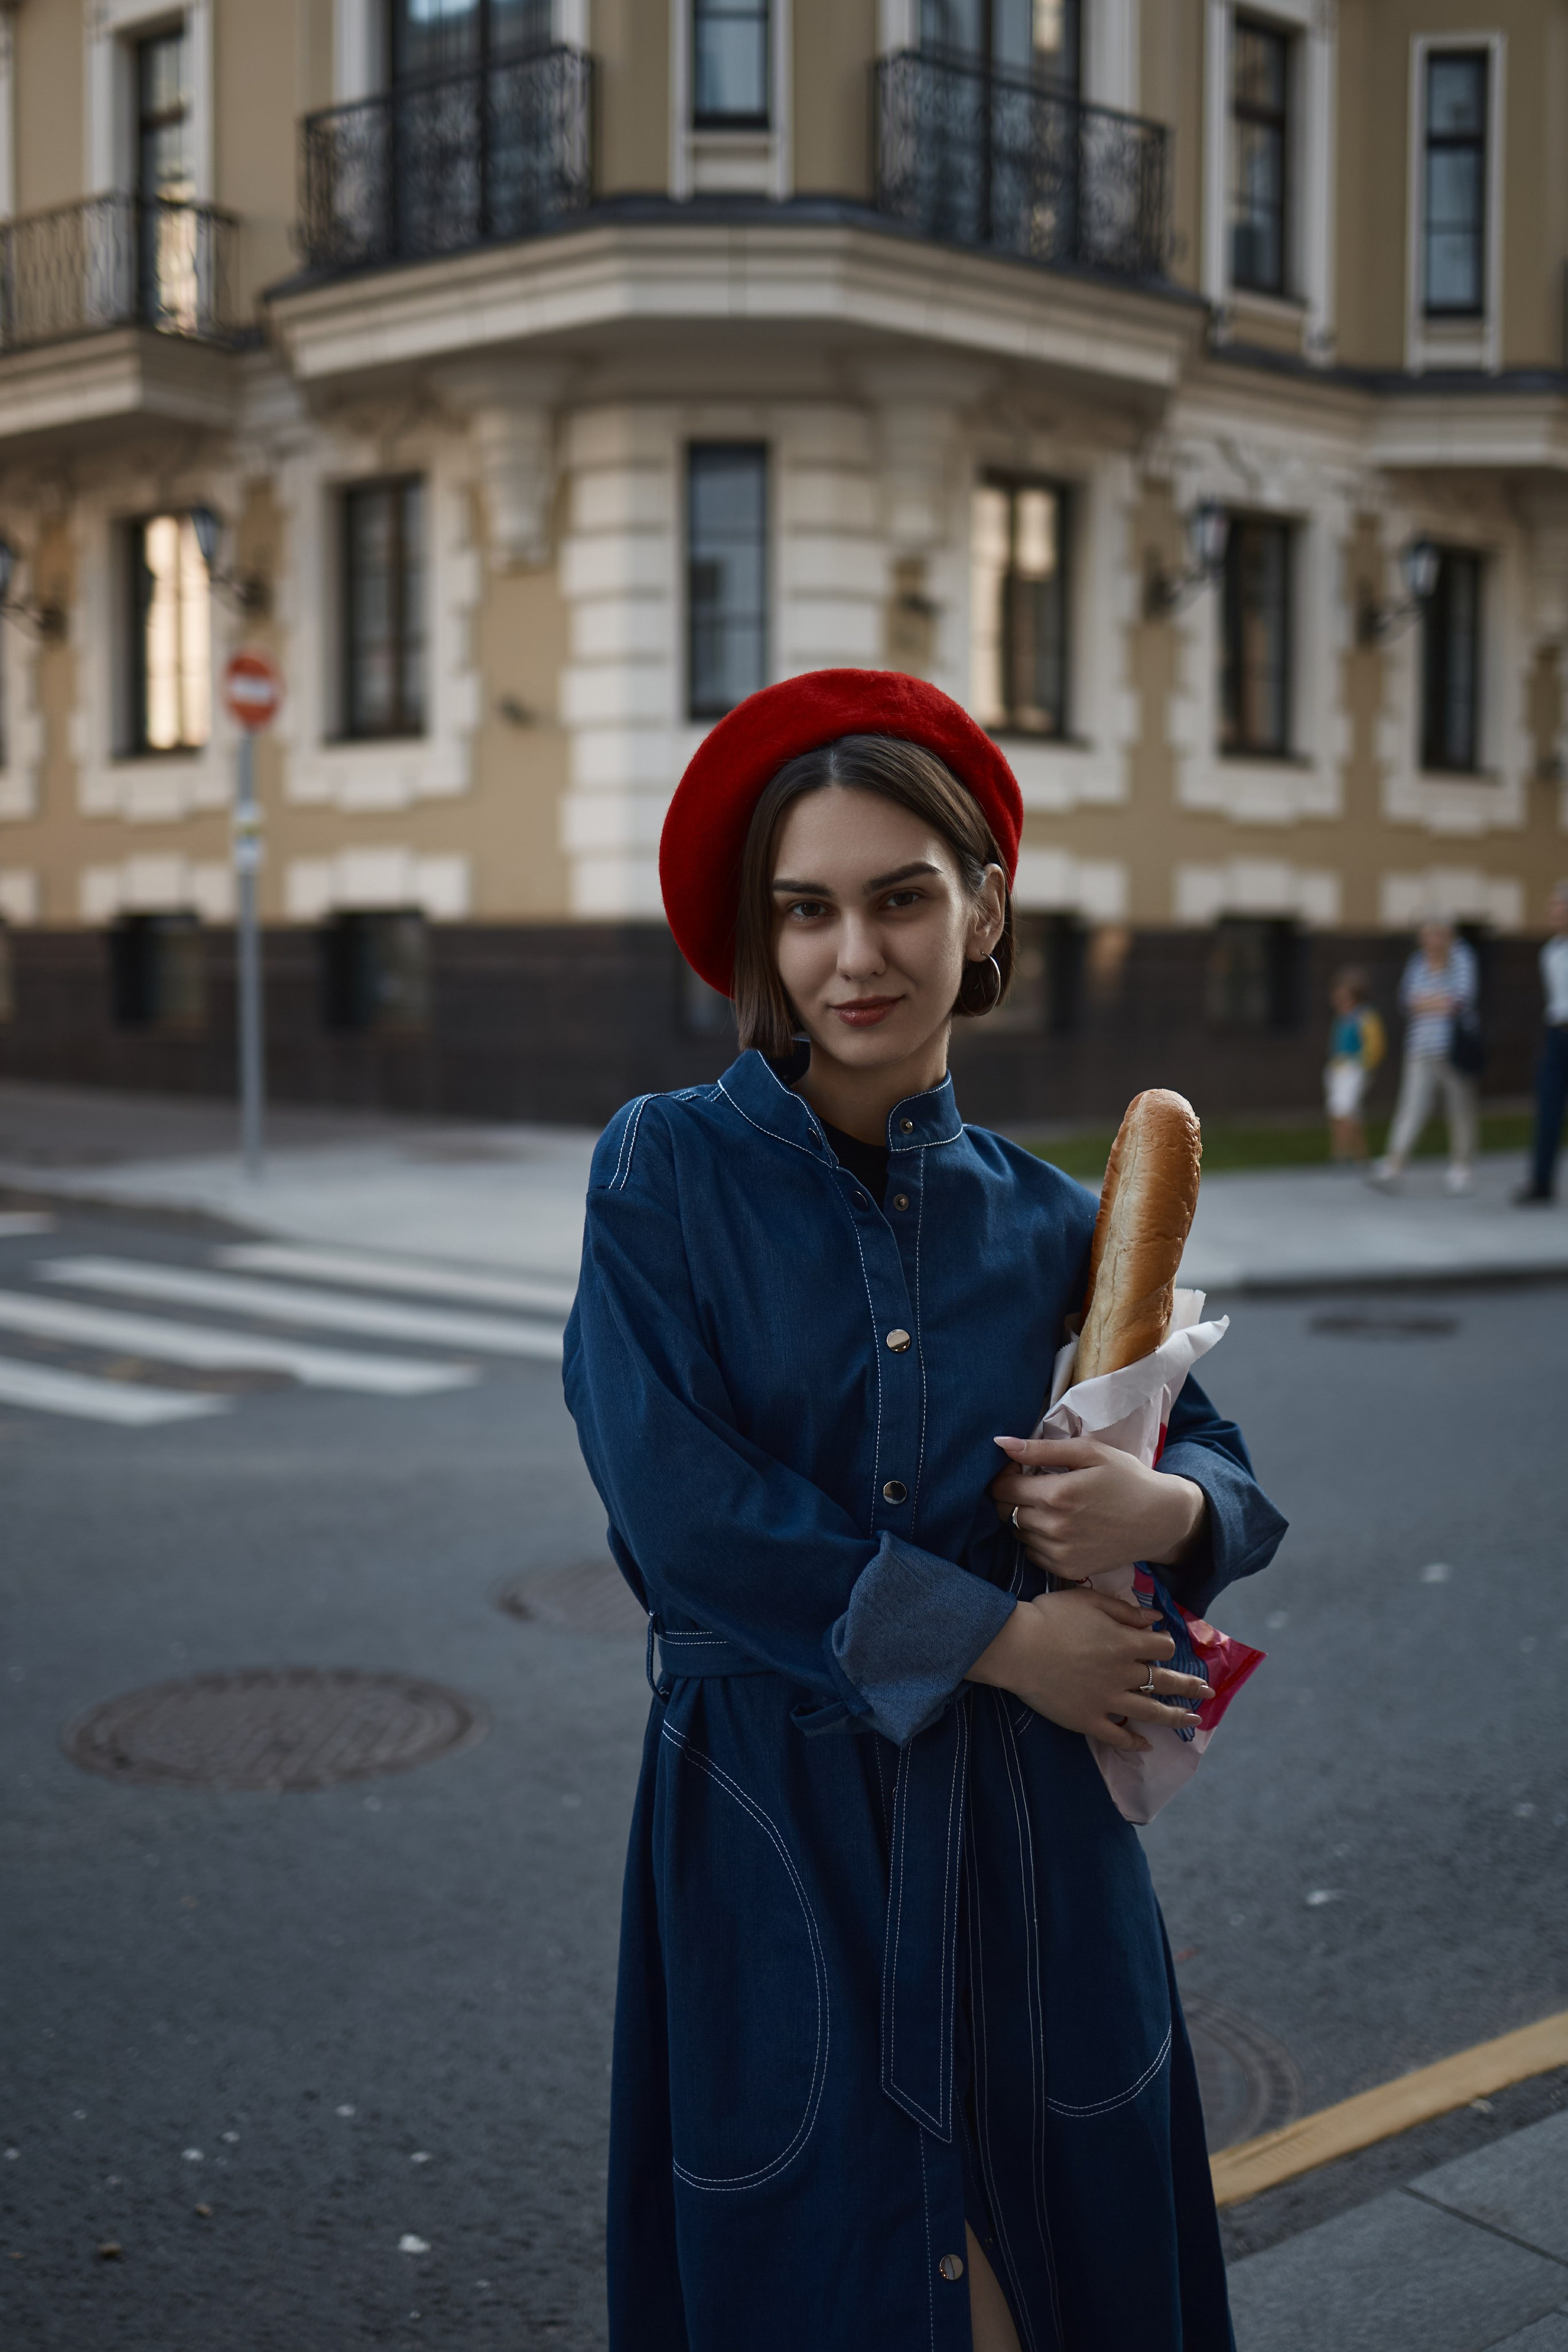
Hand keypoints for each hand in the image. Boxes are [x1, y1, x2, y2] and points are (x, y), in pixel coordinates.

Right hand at [967, 1589, 1209, 1752]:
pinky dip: (1134, 1742)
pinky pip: (1117, 1736)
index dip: (1167, 1645)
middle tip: (1208, 1691)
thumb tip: (1156, 1619)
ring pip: (1150, 1712)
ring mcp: (1107, 1701)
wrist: (1015, 1647)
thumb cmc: (1049, 1617)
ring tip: (1192, 1721)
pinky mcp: (1088, 1720)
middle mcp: (1123, 1674)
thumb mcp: (1089, 1600)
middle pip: (1166, 1681)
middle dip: (1190, 1686)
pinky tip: (1146, 1746)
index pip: (1162, 1647)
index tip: (1163, 1645)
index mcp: (1125, 1644)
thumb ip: (1125, 1610)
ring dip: (1174, 1718)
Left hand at [990, 1435, 1206, 1579]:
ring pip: (1019, 1533)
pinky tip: (1061, 1528)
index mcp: (1057, 1494)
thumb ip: (1042, 1449)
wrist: (1161, 1519)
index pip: (1002, 1488)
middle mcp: (1054, 1527)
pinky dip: (1039, 1541)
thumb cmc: (1126, 1478)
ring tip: (1055, 1507)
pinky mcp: (1068, 1570)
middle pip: (1007, 1511)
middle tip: (1040, 1487)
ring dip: (1027, 1519)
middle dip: (1016, 1497)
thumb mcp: (1090, 1452)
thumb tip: (1000, 1443)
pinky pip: (1034, 1554)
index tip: (1020, 1470)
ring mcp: (1061, 1553)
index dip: (1006, 1476)